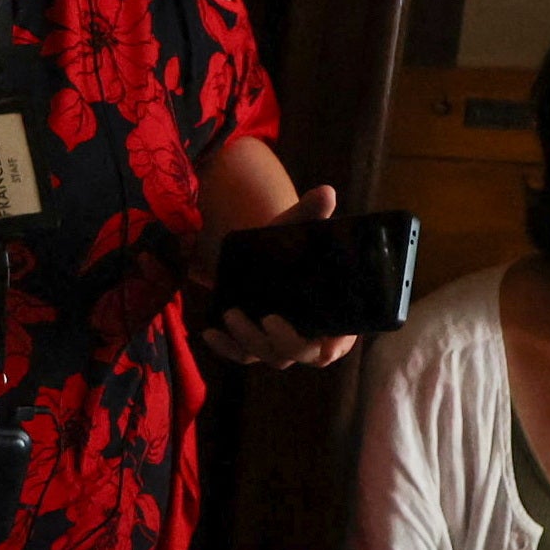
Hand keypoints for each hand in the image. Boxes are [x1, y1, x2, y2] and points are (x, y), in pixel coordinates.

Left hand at [198, 185, 361, 368]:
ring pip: (270, 356)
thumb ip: (311, 213)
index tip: (326, 344)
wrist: (261, 252)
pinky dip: (225, 348)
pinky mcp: (252, 344)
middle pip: (302, 354)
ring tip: (231, 313)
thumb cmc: (288, 244)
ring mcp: (278, 343)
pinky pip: (240, 355)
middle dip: (286, 342)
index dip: (336, 347)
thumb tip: (326, 193)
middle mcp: (307, 335)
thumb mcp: (297, 227)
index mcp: (331, 315)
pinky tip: (209, 332)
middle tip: (267, 319)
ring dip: (249, 340)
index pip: (340, 343)